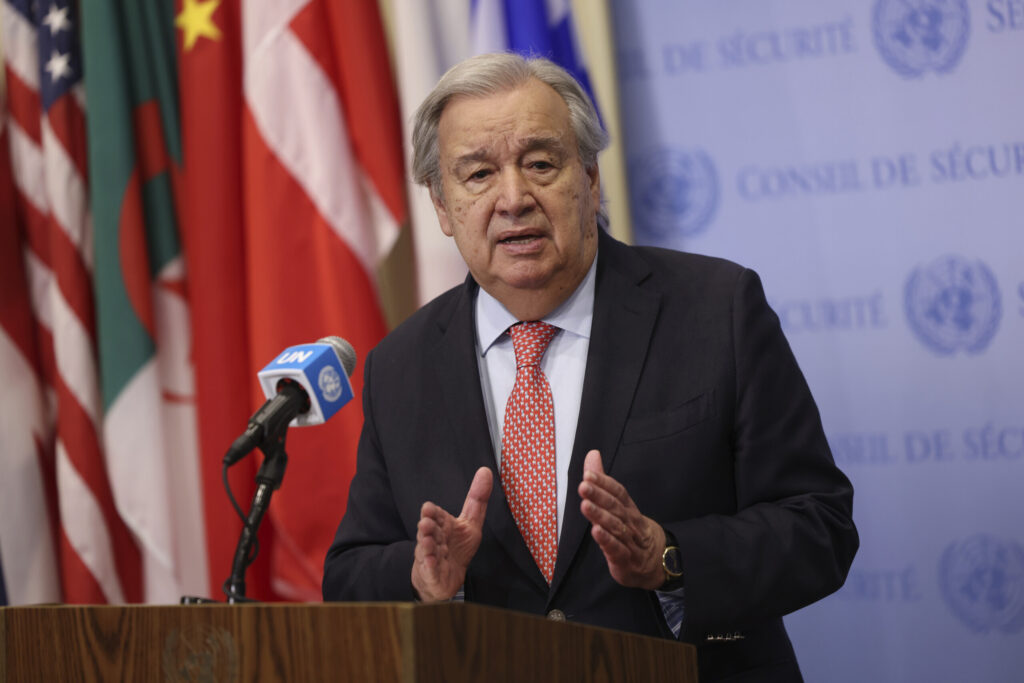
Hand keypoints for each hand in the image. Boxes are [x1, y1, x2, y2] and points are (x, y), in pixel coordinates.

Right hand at [411, 467, 492, 601]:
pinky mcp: (431, 573)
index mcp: (443, 525)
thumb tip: (485, 471)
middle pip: (429, 531)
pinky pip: (429, 569)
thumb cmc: (457, 548)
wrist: (447, 577)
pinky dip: (429, 566)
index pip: (435, 516)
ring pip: (426, 549)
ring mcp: (430, 555)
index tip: (428, 509)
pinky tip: (431, 561)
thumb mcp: (471, 523)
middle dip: (427, 527)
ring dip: (426, 545)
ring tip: (427, 540)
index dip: (432, 513)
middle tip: (426, 524)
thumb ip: (477, 499)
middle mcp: (434, 538)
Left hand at [578, 450, 665, 590]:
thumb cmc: (631, 530)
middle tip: (584, 486)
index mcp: (628, 509)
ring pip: (616, 527)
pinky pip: (617, 549)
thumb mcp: (618, 505)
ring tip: (585, 505)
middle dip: (599, 496)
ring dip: (600, 516)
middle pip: (615, 507)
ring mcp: (629, 541)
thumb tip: (592, 454)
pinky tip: (596, 532)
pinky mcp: (625, 559)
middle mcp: (630, 522)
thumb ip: (602, 481)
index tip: (588, 474)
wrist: (655, 562)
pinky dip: (607, 541)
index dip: (604, 483)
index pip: (618, 492)